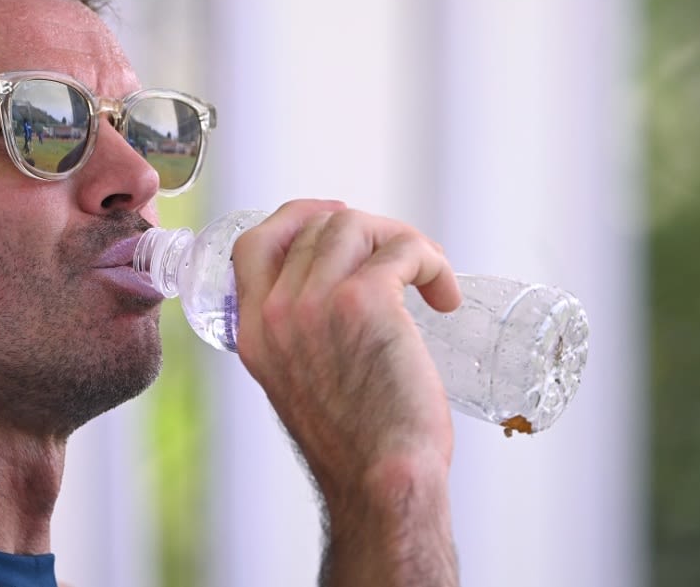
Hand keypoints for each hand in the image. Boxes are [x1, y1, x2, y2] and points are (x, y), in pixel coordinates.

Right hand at [231, 200, 461, 584]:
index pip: (253, 244)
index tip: (335, 217)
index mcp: (254, 332)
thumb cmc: (357, 446)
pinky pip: (403, 249)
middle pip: (316, 226)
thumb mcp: (300, 384)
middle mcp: (276, 312)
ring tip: (428, 277)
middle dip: (369, 231)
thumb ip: (302, 341)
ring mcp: (315, 302)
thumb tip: (338, 299)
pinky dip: (432, 262)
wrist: (380, 483)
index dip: (296, 218)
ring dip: (401, 240)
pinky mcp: (363, 300)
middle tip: (406, 260)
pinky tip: (445, 295)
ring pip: (355, 225)